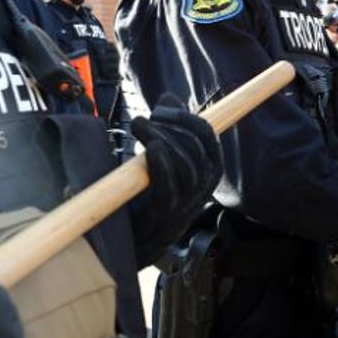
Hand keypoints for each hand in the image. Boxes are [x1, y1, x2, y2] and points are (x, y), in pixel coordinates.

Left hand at [130, 94, 222, 246]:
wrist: (128, 240)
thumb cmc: (144, 195)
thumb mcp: (161, 158)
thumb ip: (168, 129)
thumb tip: (169, 97)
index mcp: (206, 174)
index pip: (209, 139)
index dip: (189, 119)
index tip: (164, 107)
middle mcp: (201, 191)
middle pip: (197, 150)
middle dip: (172, 126)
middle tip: (145, 118)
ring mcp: (185, 206)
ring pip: (186, 166)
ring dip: (161, 139)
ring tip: (139, 128)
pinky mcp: (165, 218)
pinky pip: (170, 187)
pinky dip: (162, 163)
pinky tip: (149, 149)